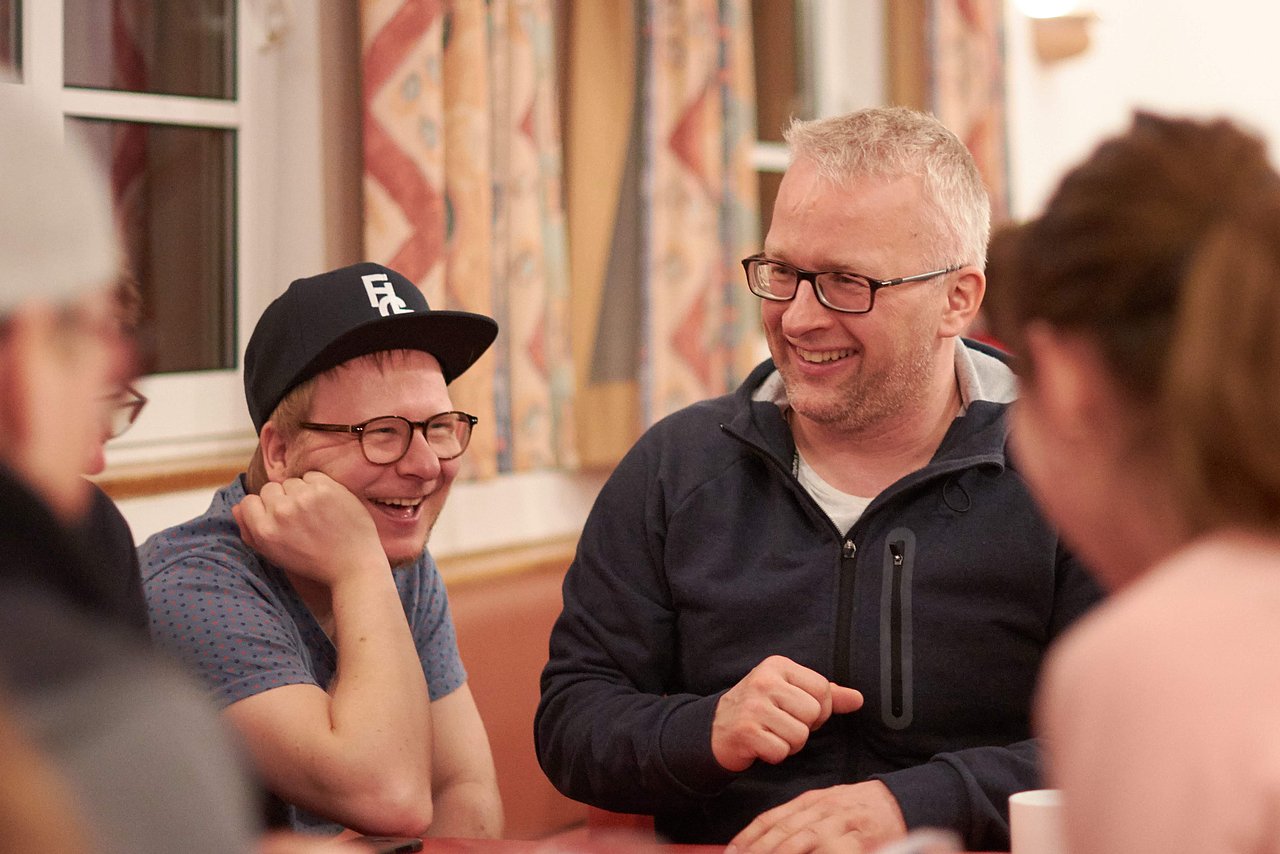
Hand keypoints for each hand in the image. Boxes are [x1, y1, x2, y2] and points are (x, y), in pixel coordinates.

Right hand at [233, 471, 386, 585]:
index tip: (278, 518)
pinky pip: (312, 476)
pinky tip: (327, 504)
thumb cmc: (312, 561)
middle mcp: (281, 512)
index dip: (263, 509)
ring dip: (301, 492)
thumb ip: (250, 531)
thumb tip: (237, 508)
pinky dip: (318, 486)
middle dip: (282, 499)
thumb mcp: (274, 554)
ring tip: (316, 512)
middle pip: (270, 488)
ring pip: (292, 481)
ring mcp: (304, 498)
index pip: (248, 501)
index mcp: (264, 531)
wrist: (353, 564)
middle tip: (300, 517)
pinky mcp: (326, 488)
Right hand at [712, 655, 862, 771]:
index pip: (822, 689)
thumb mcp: (790, 693)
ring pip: (799, 735)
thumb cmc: (760, 709)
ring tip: (771, 734)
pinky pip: (781, 751)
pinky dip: (774, 754)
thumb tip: (858, 699)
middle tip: (781, 725)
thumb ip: (826, 695)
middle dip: (802, 727)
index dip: (819, 710)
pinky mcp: (745, 731)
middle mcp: (764, 681)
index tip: (799, 713)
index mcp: (778, 665)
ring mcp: (752, 706)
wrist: (716, 728)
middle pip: (812, 713)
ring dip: (789, 744)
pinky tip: (760, 744)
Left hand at [728, 781, 907, 853]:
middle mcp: (821, 810)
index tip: (731, 852)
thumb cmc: (859, 810)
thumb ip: (800, 821)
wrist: (900, 801)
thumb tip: (769, 840)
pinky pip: (835, 849)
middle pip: (782, 832)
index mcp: (810, 801)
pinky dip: (820, 853)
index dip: (748, 837)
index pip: (771, 819)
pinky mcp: (861, 838)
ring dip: (781, 853)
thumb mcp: (825, 807)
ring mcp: (841, 823)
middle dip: (758, 850)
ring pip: (804, 840)